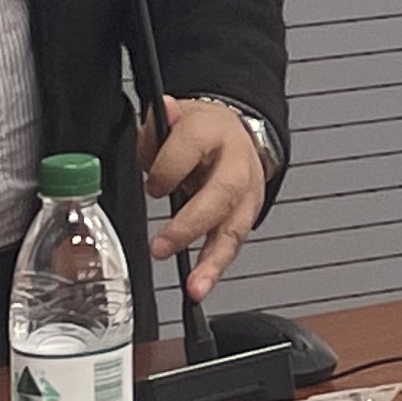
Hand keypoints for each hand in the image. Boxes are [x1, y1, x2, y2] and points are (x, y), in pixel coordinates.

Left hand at [142, 99, 267, 302]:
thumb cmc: (199, 131)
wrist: (232, 134)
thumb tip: (164, 113)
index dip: (166, 170)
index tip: (152, 186)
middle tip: (162, 247)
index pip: (191, 148)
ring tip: (195, 286)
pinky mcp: (249, 215)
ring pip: (234, 227)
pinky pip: (234, 244)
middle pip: (221, 194)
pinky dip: (215, 268)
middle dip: (191, 224)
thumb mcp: (172, 118)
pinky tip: (200, 286)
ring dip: (213, 260)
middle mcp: (237, 162)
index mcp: (213, 130)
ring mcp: (248, 191)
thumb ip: (158, 125)